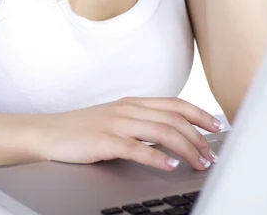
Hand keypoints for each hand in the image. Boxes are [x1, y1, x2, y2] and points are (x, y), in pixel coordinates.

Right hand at [32, 96, 221, 170]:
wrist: (49, 133)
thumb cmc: (83, 129)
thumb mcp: (115, 119)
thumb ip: (140, 122)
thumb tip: (170, 135)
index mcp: (133, 102)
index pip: (175, 104)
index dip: (199, 113)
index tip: (217, 126)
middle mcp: (128, 108)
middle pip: (174, 118)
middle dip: (198, 137)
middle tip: (212, 155)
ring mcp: (116, 123)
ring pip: (162, 131)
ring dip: (186, 148)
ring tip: (200, 162)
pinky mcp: (104, 141)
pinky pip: (137, 148)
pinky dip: (157, 157)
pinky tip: (171, 165)